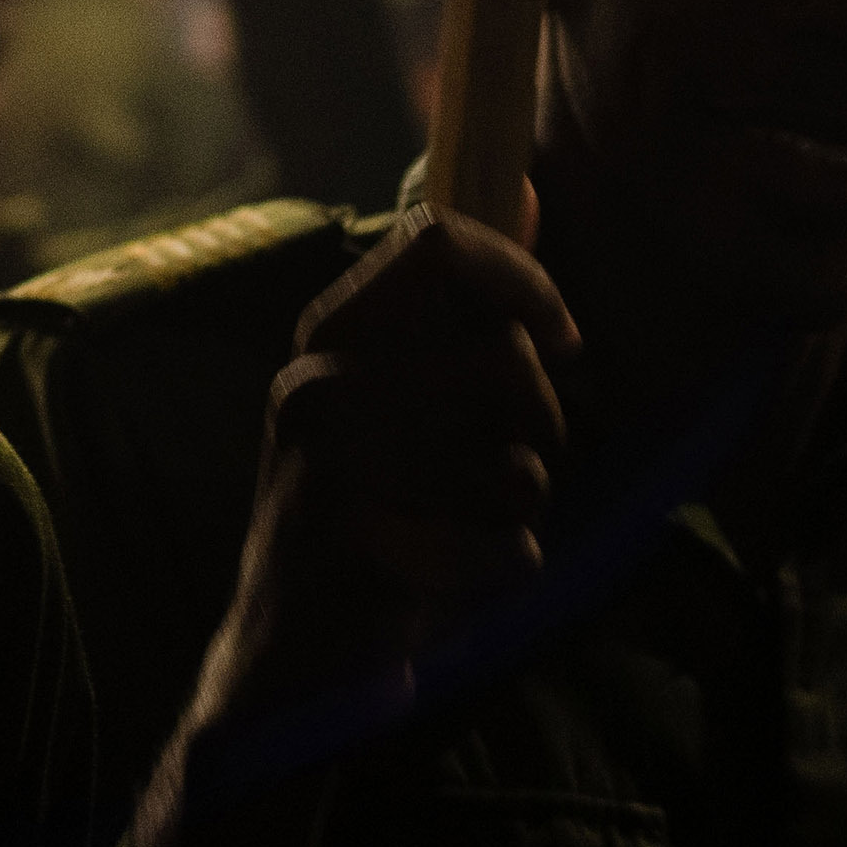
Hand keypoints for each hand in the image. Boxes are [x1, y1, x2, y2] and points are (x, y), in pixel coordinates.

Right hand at [184, 201, 577, 762]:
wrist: (284, 660)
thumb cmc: (362, 511)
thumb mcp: (391, 395)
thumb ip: (460, 303)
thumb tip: (525, 186)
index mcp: (325, 338)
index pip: (439, 246)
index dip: (525, 282)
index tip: (562, 339)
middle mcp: (314, 390)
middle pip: (502, 362)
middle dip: (542, 420)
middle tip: (516, 459)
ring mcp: (329, 474)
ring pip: (516, 467)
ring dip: (521, 506)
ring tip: (470, 524)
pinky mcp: (358, 559)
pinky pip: (506, 551)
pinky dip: (504, 573)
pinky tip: (453, 581)